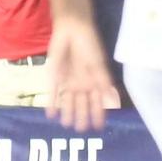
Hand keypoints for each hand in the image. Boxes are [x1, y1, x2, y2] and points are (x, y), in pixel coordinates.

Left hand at [46, 17, 119, 132]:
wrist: (72, 30)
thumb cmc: (89, 44)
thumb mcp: (98, 64)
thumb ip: (103, 81)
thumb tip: (112, 99)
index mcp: (94, 80)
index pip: (97, 100)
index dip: (99, 113)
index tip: (99, 126)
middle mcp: (82, 83)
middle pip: (82, 103)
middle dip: (82, 115)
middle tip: (81, 130)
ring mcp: (68, 80)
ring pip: (68, 100)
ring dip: (68, 112)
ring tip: (66, 125)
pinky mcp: (54, 75)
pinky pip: (53, 92)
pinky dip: (52, 103)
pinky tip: (50, 114)